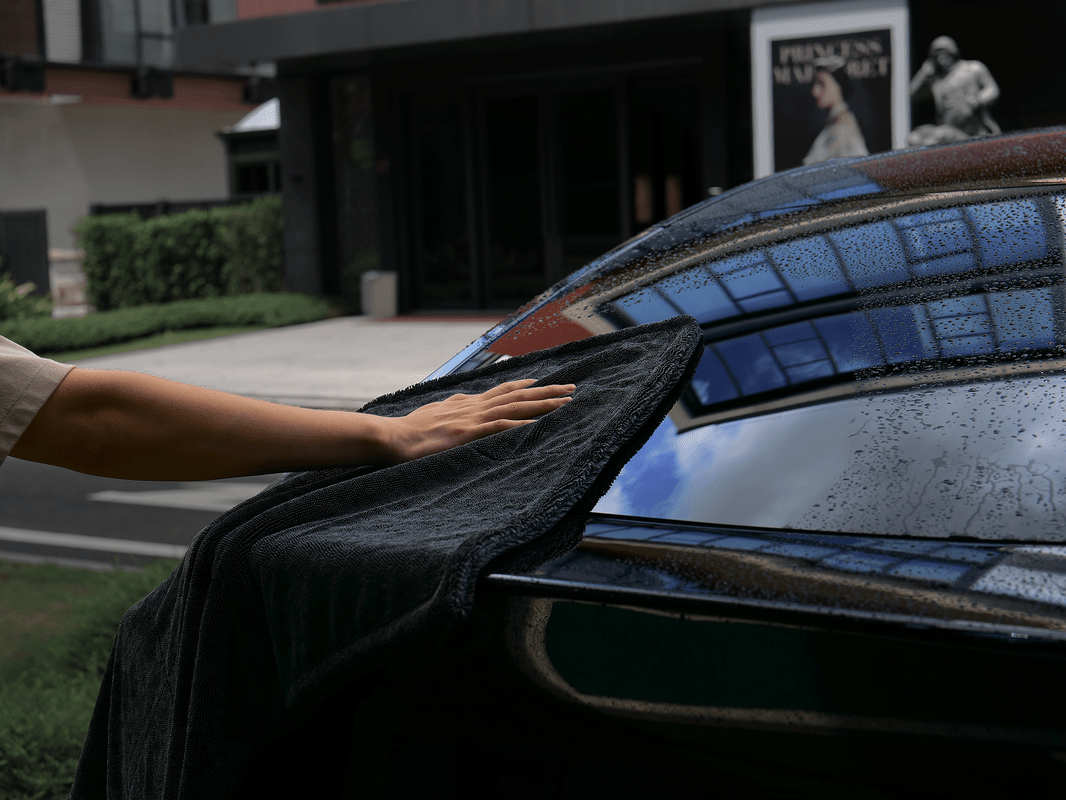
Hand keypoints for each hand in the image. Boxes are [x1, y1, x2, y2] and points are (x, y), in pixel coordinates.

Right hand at [382, 379, 574, 463]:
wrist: (394, 437)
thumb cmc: (410, 431)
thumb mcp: (435, 414)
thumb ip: (451, 409)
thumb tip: (459, 403)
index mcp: (467, 404)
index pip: (502, 391)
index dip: (524, 387)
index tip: (541, 383)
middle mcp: (475, 407)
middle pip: (517, 395)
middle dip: (546, 391)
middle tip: (570, 388)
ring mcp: (474, 419)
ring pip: (516, 406)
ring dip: (544, 403)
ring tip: (567, 401)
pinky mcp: (469, 434)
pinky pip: (501, 426)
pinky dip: (522, 423)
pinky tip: (539, 423)